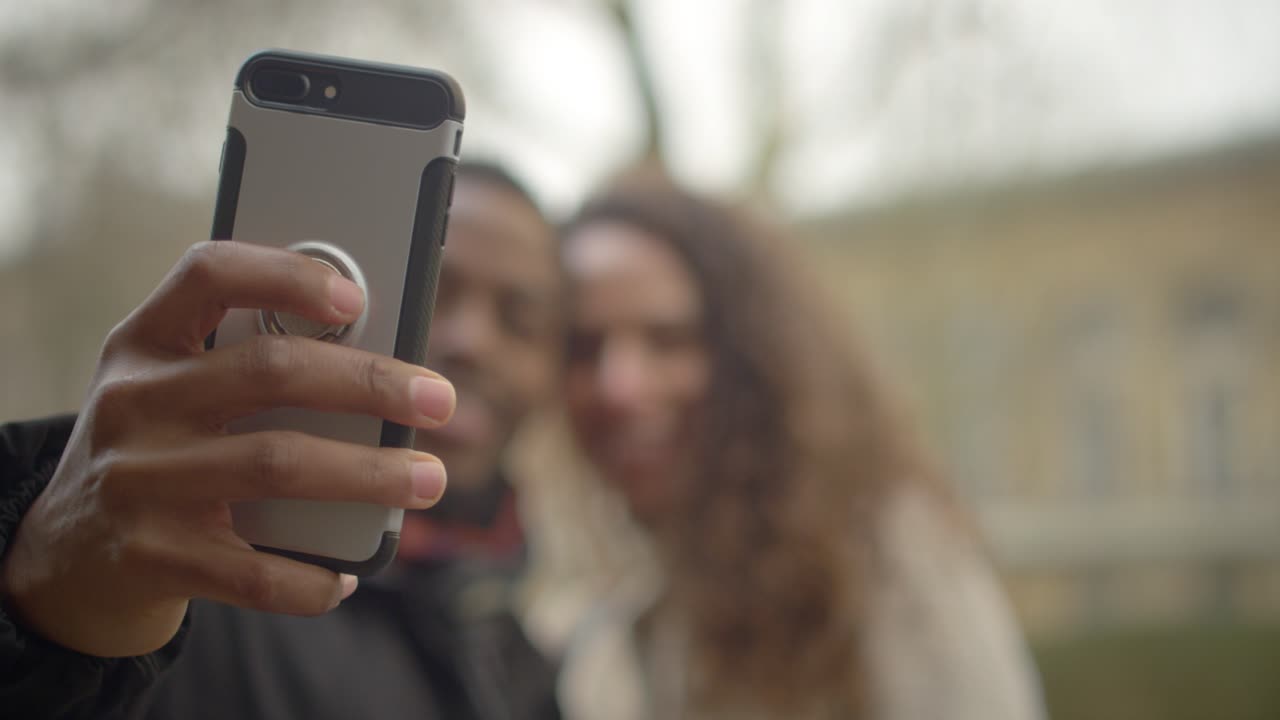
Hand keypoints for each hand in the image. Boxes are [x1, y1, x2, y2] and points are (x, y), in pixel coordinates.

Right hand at [0, 241, 455, 656]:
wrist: (67, 552)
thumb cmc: (158, 448)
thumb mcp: (175, 389)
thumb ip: (249, 365)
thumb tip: (384, 369)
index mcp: (145, 342)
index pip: (209, 275)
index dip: (286, 274)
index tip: (357, 296)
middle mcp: (134, 402)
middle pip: (271, 370)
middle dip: (371, 383)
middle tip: (440, 400)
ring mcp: (137, 480)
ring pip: (276, 463)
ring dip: (369, 474)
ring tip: (428, 479)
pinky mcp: (150, 557)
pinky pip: (253, 570)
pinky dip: (313, 577)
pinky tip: (346, 576)